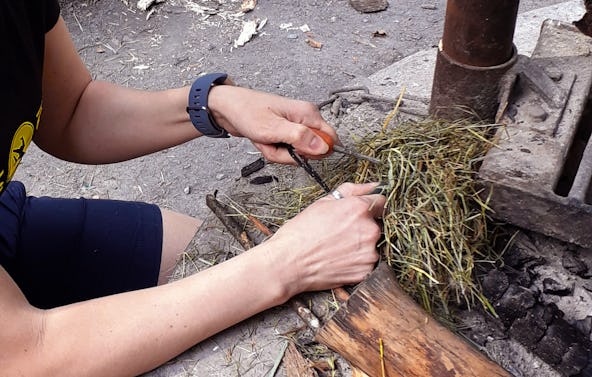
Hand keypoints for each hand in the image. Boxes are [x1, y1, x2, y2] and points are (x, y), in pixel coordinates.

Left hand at [208, 85, 338, 163]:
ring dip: (278, 153)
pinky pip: (285, 152)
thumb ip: (300, 138)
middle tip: (274, 143)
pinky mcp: (285, 134)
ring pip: (296, 154)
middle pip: (311, 151)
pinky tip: (263, 141)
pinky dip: (272, 151)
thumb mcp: (273, 128)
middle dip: (289, 155)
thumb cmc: (247, 112)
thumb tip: (323, 147)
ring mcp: (294, 127)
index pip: (330, 139)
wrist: (227, 108)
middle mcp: (304, 119)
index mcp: (307, 113)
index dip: (315, 152)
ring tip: (265, 140)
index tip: (296, 150)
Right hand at [268, 183, 385, 295]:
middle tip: (341, 233)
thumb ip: (352, 191)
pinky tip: (340, 260)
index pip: (382, 201)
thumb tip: (372, 185)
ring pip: (373, 245)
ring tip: (338, 248)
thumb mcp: (323, 202)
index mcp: (360, 209)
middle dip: (364, 227)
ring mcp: (370, 253)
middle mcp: (370, 230)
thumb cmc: (301, 233)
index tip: (360, 213)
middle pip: (377, 224)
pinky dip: (358, 262)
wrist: (288, 263)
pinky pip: (368, 263)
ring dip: (361, 245)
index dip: (370, 206)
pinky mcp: (366, 271)